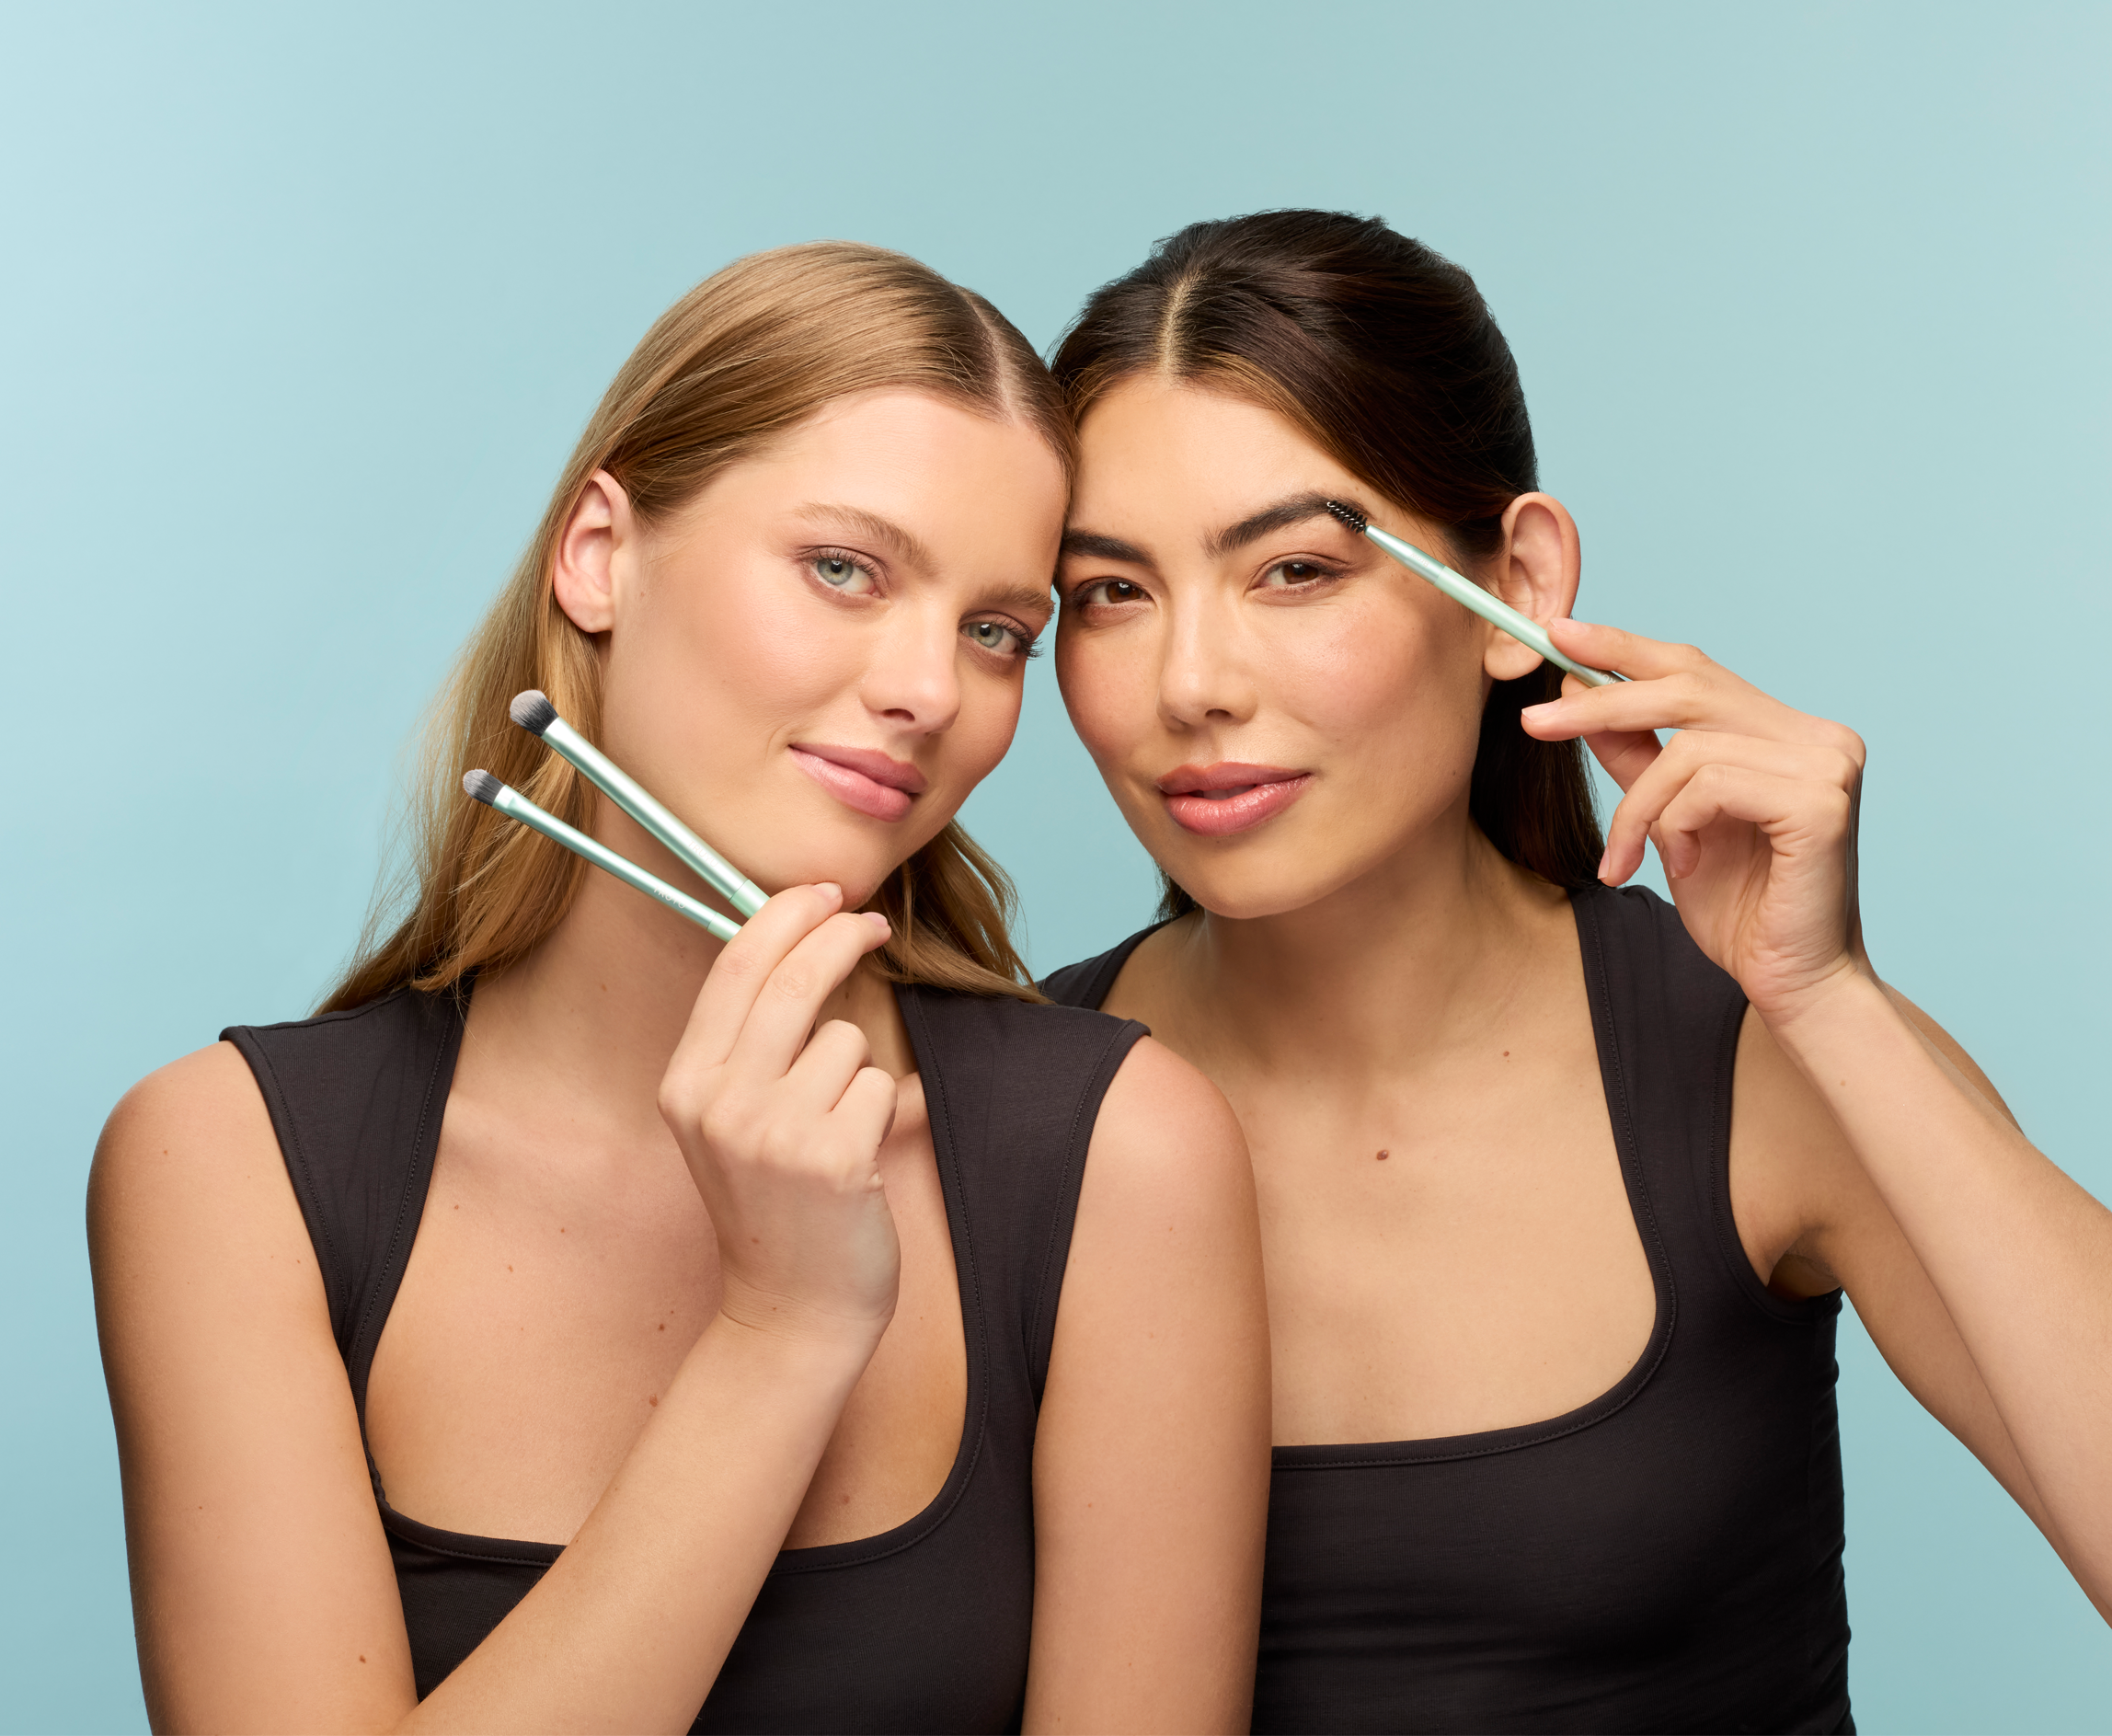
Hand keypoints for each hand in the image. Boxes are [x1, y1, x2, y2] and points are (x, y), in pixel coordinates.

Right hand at [657, 883, 901, 1342]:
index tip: (824, 892)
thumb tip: (800, 941)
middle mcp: (720, 1103)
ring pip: (847, 1038)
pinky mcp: (833, 1158)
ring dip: (857, 1071)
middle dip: (842, 934)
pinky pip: (880, 1086)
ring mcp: (775, 1131)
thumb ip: (747, 1043)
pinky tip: (856, 1162)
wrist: (791, 1312)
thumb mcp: (729, 1120)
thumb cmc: (774, 1205)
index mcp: (685, 1084)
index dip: (785, 914)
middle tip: (872, 924)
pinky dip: (881, 1113)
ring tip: (836, 1130)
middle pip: (794, 979)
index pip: (734, 965)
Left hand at [1520, 620, 1868, 1024]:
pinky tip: (1680, 865)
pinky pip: (1709, 785)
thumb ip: (1636, 759)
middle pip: (1689, 686)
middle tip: (1534, 724)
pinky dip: (1672, 825)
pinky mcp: (1822, 801)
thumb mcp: (1668, 823)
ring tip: (1623, 860)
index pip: (1697, 669)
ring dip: (1636, 808)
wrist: (1794, 987)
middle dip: (1601, 702)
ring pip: (1689, 748)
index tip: (1555, 633)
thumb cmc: (1739, 911)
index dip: (1624, 648)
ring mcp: (1827, 763)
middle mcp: (1818, 735)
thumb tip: (1575, 691)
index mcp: (1787, 732)